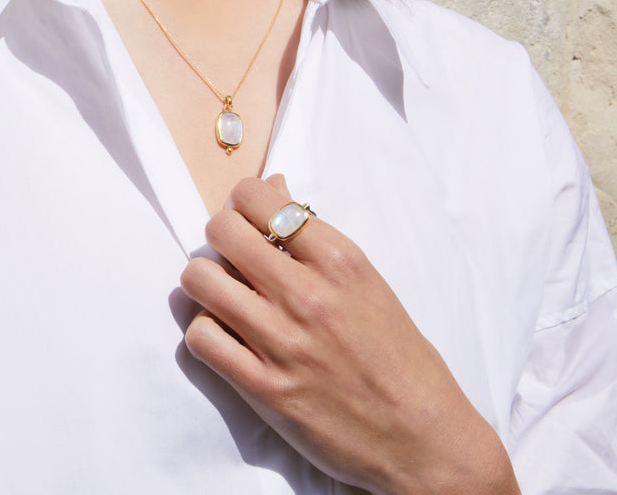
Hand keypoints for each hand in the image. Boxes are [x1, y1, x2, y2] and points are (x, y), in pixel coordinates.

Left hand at [179, 175, 519, 494]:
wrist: (426, 441)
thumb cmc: (400, 358)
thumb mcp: (367, 282)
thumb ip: (315, 236)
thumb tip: (274, 185)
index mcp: (339, 260)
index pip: (258, 197)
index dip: (242, 203)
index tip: (247, 220)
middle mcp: (308, 294)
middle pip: (221, 231)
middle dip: (219, 238)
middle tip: (232, 258)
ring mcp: (283, 341)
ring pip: (199, 279)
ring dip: (204, 285)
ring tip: (223, 297)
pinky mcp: (265, 388)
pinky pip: (201, 337)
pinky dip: (204, 333)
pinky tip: (225, 338)